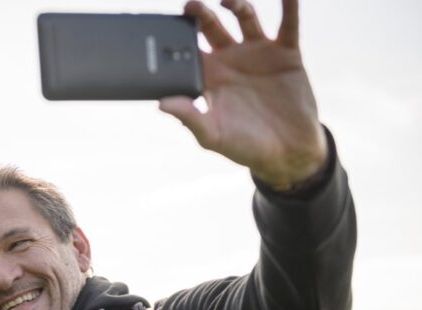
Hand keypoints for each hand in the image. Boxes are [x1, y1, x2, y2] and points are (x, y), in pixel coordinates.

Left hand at [159, 0, 326, 189]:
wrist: (288, 152)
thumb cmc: (244, 146)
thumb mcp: (212, 135)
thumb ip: (189, 117)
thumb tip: (161, 104)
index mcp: (209, 78)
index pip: (188, 51)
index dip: (177, 38)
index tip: (167, 28)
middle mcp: (230, 60)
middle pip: (211, 27)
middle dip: (200, 14)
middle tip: (190, 6)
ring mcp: (258, 54)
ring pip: (245, 19)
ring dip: (236, 4)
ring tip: (227, 1)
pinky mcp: (286, 53)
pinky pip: (288, 25)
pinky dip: (289, 6)